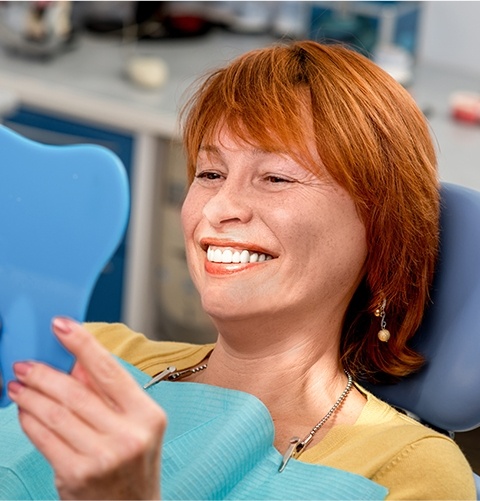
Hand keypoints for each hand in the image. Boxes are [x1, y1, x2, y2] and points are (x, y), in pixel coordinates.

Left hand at [7, 317, 165, 499]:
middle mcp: (129, 435)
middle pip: (77, 392)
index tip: (61, 325)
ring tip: (17, 384)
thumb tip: (75, 364)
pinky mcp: (77, 476)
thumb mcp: (135, 424)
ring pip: (56, 414)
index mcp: (148, 415)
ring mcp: (103, 457)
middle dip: (44, 374)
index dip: (83, 344)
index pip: (110, 371)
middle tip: (24, 364)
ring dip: (30, 395)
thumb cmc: (134, 464)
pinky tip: (23, 410)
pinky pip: (45, 438)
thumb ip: (109, 393)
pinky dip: (29, 420)